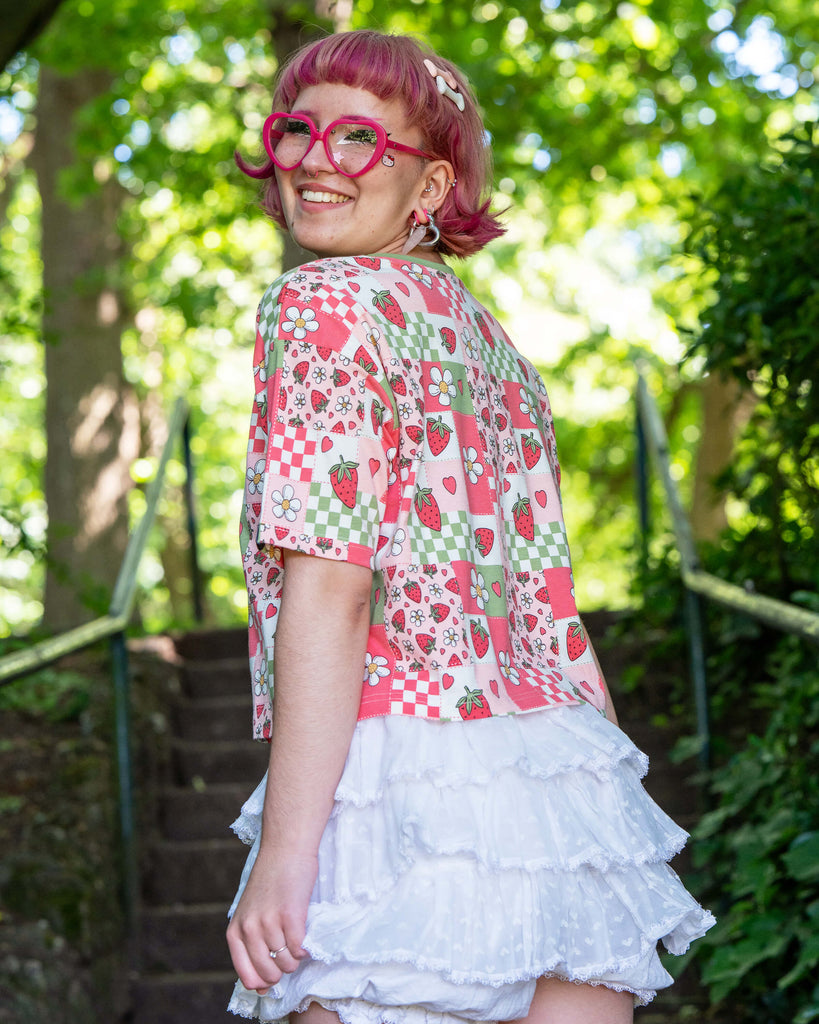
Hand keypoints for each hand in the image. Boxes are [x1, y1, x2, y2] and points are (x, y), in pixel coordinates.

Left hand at [226, 846, 316, 993]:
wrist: (285, 848)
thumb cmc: (271, 880)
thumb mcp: (252, 914)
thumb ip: (252, 946)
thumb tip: (260, 989)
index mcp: (235, 930)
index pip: (246, 976)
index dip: (263, 982)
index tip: (273, 975)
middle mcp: (249, 928)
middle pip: (268, 973)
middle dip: (281, 971)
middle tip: (287, 954)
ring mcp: (269, 922)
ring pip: (286, 963)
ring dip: (295, 958)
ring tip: (296, 940)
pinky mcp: (290, 914)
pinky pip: (298, 949)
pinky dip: (304, 948)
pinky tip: (304, 936)